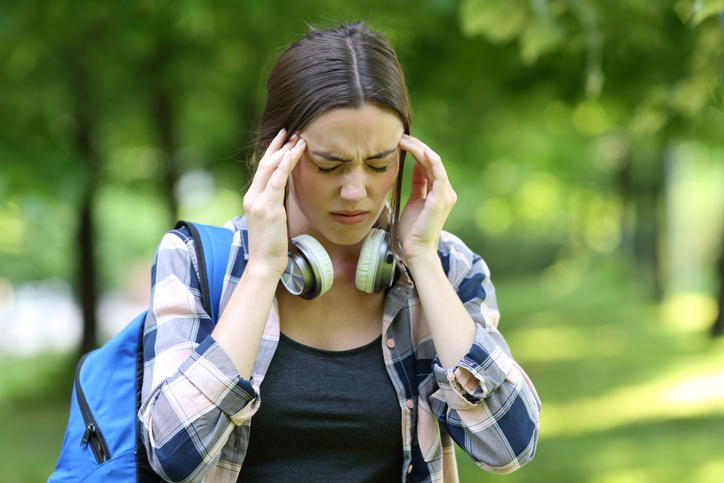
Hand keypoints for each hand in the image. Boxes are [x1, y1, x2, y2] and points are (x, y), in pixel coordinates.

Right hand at [243, 129, 305, 276]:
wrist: (264, 264)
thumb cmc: (271, 246)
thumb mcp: (273, 220)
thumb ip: (275, 204)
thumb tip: (285, 194)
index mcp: (252, 199)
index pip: (262, 170)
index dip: (272, 153)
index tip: (283, 140)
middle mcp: (252, 197)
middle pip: (265, 164)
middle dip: (278, 146)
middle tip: (291, 131)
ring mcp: (259, 202)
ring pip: (271, 169)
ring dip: (285, 152)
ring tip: (298, 138)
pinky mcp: (268, 209)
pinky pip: (277, 182)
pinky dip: (285, 167)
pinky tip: (293, 155)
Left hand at [397, 134, 456, 264]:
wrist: (416, 250)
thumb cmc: (412, 230)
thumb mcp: (413, 201)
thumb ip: (417, 184)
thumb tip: (414, 166)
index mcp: (439, 191)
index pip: (429, 164)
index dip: (416, 151)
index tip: (400, 142)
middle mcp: (446, 190)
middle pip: (432, 160)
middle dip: (416, 146)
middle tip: (400, 136)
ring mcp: (445, 194)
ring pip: (434, 162)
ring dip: (419, 149)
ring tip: (403, 140)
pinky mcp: (441, 198)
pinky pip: (438, 173)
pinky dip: (430, 160)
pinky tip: (419, 150)